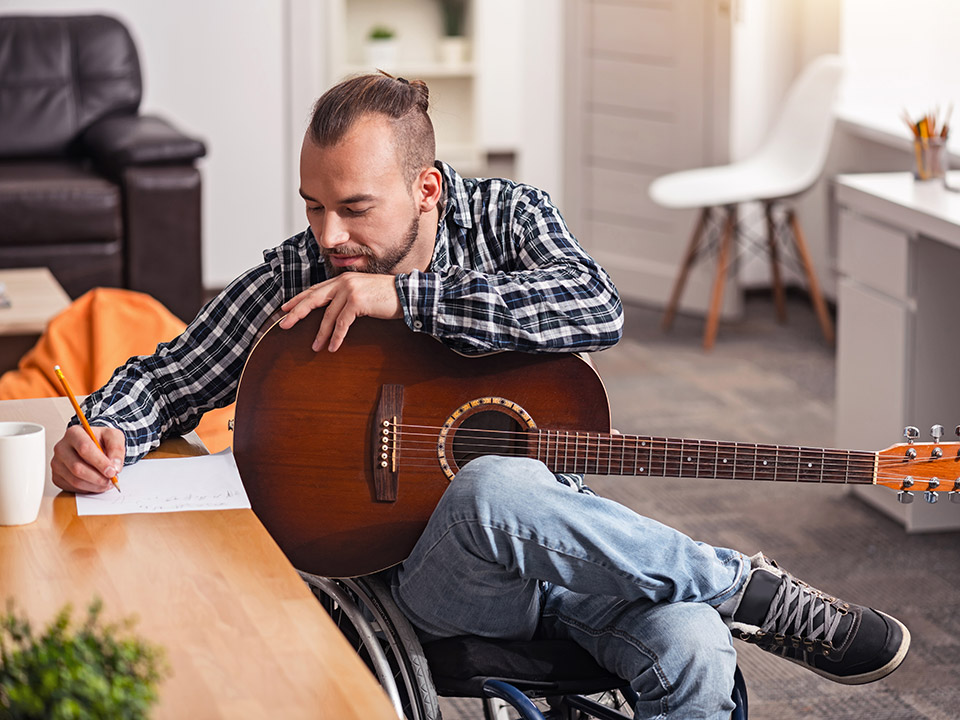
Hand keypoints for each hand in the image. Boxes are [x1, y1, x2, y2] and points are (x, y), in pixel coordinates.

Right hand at [51, 425, 125, 493]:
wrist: (93, 445)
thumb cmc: (101, 440)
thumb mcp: (114, 437)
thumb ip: (117, 449)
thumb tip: (115, 467)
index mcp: (74, 433)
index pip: (85, 448)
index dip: (100, 462)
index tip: (112, 471)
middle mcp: (61, 448)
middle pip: (77, 467)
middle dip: (98, 477)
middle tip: (112, 480)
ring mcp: (56, 463)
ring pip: (75, 480)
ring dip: (94, 485)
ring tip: (107, 483)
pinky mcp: (57, 476)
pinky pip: (72, 487)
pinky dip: (87, 489)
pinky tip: (97, 484)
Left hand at [279, 273, 401, 351]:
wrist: (407, 294)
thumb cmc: (387, 296)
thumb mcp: (363, 292)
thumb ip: (347, 296)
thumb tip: (334, 311)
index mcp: (342, 278)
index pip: (315, 289)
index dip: (299, 299)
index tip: (285, 308)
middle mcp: (343, 281)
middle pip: (313, 299)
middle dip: (297, 313)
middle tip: (284, 325)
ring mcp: (350, 290)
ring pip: (328, 315)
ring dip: (321, 333)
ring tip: (314, 347)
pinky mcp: (357, 301)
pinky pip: (342, 323)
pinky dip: (336, 336)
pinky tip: (332, 346)